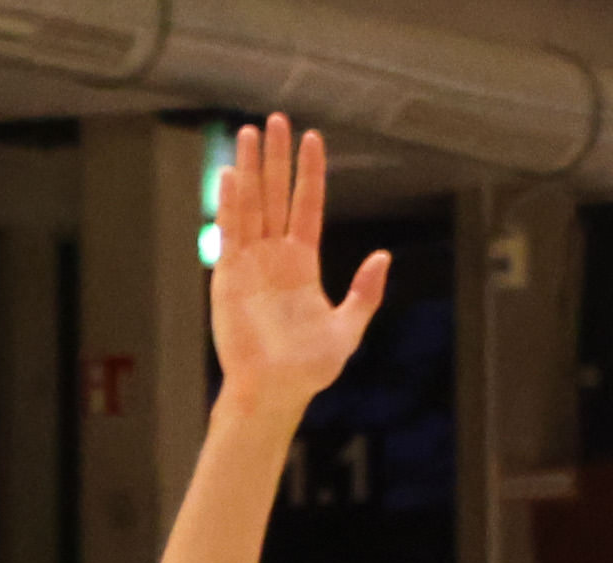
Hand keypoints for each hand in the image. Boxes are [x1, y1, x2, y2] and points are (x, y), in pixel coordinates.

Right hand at [205, 117, 387, 416]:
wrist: (275, 392)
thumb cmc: (310, 368)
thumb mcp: (348, 328)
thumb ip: (365, 292)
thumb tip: (383, 256)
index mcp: (302, 264)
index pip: (306, 205)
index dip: (309, 173)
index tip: (311, 138)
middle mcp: (274, 257)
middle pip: (274, 195)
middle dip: (274, 158)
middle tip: (274, 119)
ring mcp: (249, 264)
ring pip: (250, 205)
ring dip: (249, 169)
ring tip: (249, 133)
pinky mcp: (229, 278)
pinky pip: (229, 234)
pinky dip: (230, 204)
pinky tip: (230, 175)